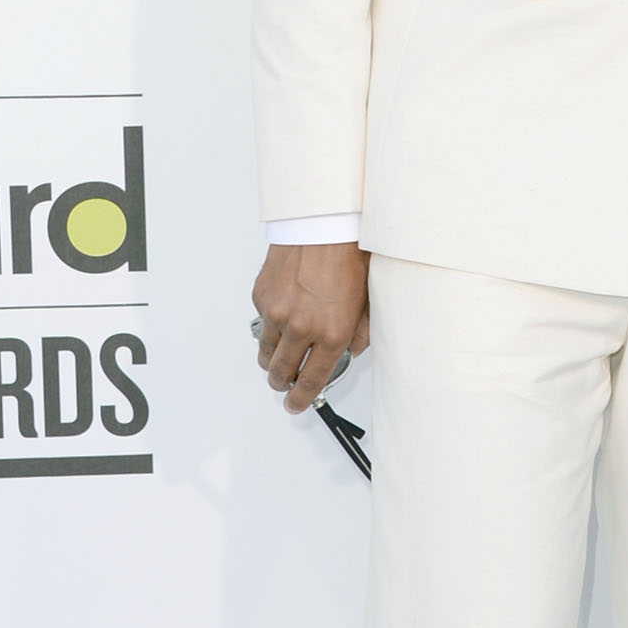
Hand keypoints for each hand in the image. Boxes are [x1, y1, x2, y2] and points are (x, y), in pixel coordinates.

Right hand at [252, 241, 369, 413]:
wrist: (324, 223)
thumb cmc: (348, 255)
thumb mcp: (367, 300)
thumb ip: (360, 333)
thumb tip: (351, 351)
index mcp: (331, 332)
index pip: (312, 379)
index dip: (302, 398)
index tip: (297, 404)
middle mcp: (301, 326)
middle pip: (281, 373)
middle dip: (283, 384)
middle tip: (287, 384)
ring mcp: (277, 312)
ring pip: (266, 353)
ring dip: (272, 361)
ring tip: (282, 357)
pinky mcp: (261, 297)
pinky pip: (262, 324)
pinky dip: (270, 327)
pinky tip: (283, 317)